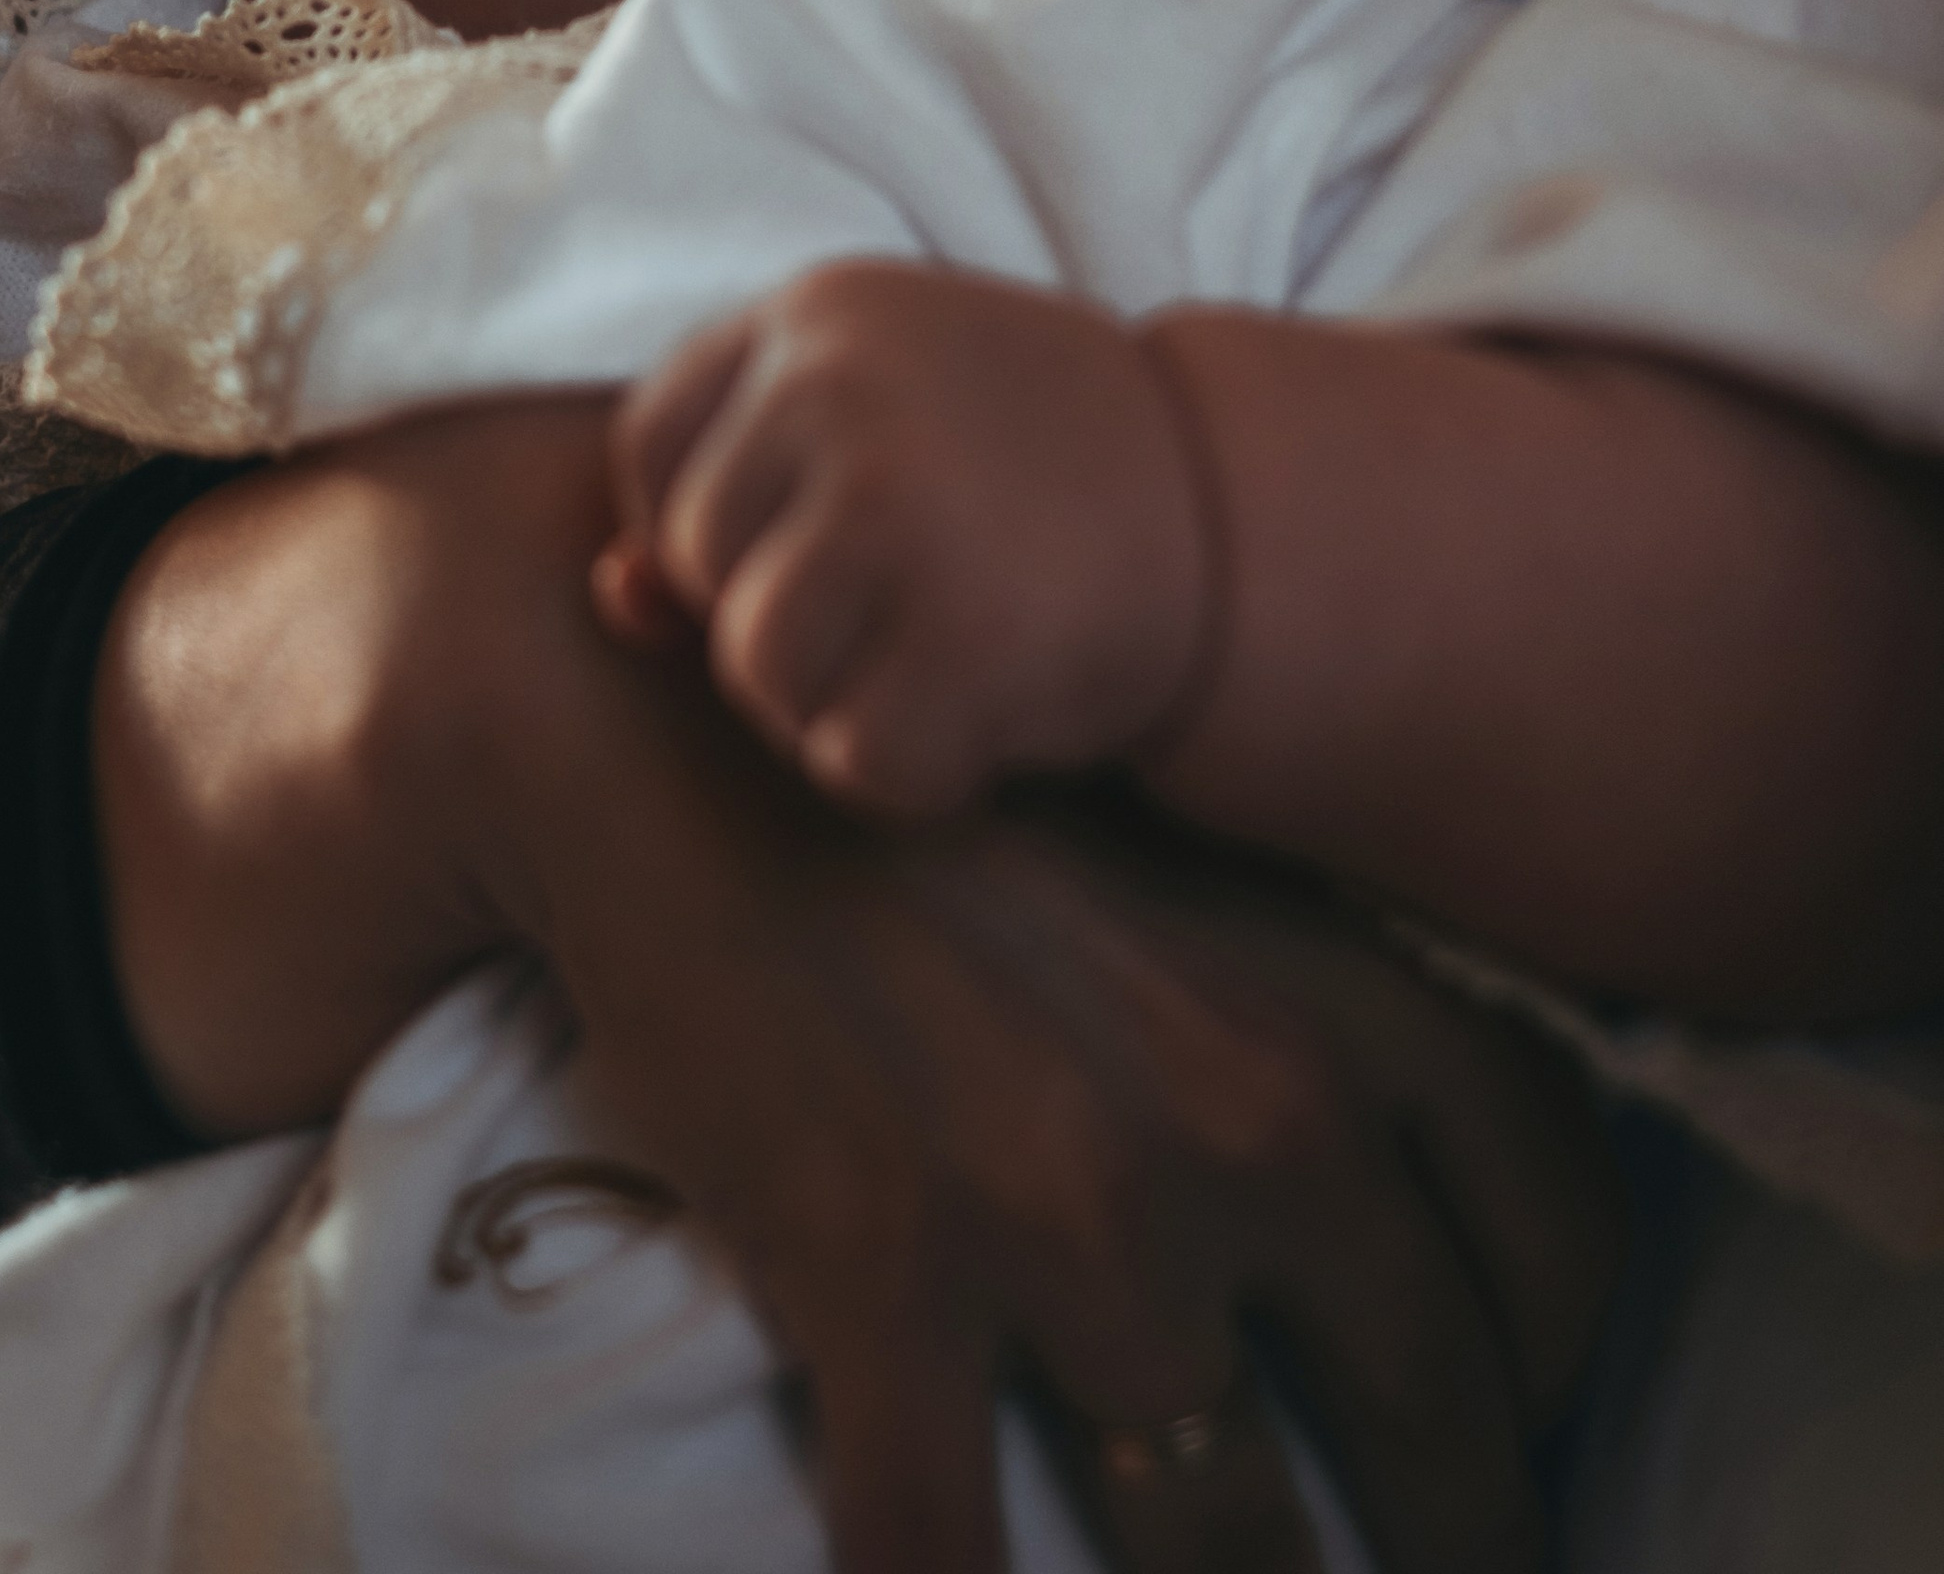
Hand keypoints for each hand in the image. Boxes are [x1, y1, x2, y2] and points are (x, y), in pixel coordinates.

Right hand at [99, 404, 1621, 1573]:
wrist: (666, 736)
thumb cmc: (923, 791)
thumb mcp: (1171, 846)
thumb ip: (1317, 990)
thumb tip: (1402, 1164)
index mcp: (1336, 992)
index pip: (1560, 1227)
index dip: (1555, 1353)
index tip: (1509, 1415)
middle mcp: (1244, 1118)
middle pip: (1437, 1421)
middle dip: (1452, 1530)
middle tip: (1432, 1563)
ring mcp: (1068, 1216)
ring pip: (1227, 1536)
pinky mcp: (887, 1283)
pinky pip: (950, 1552)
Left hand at [601, 259, 1215, 817]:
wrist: (1238, 516)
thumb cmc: (1035, 476)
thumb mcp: (885, 432)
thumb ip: (742, 494)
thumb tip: (610, 599)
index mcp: (819, 312)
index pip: (652, 445)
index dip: (708, 529)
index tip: (816, 545)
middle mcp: (841, 388)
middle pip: (695, 562)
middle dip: (779, 613)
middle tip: (918, 595)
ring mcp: (898, 507)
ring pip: (756, 668)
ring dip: (836, 699)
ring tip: (947, 649)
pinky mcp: (962, 635)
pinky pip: (854, 760)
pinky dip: (917, 772)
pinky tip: (995, 710)